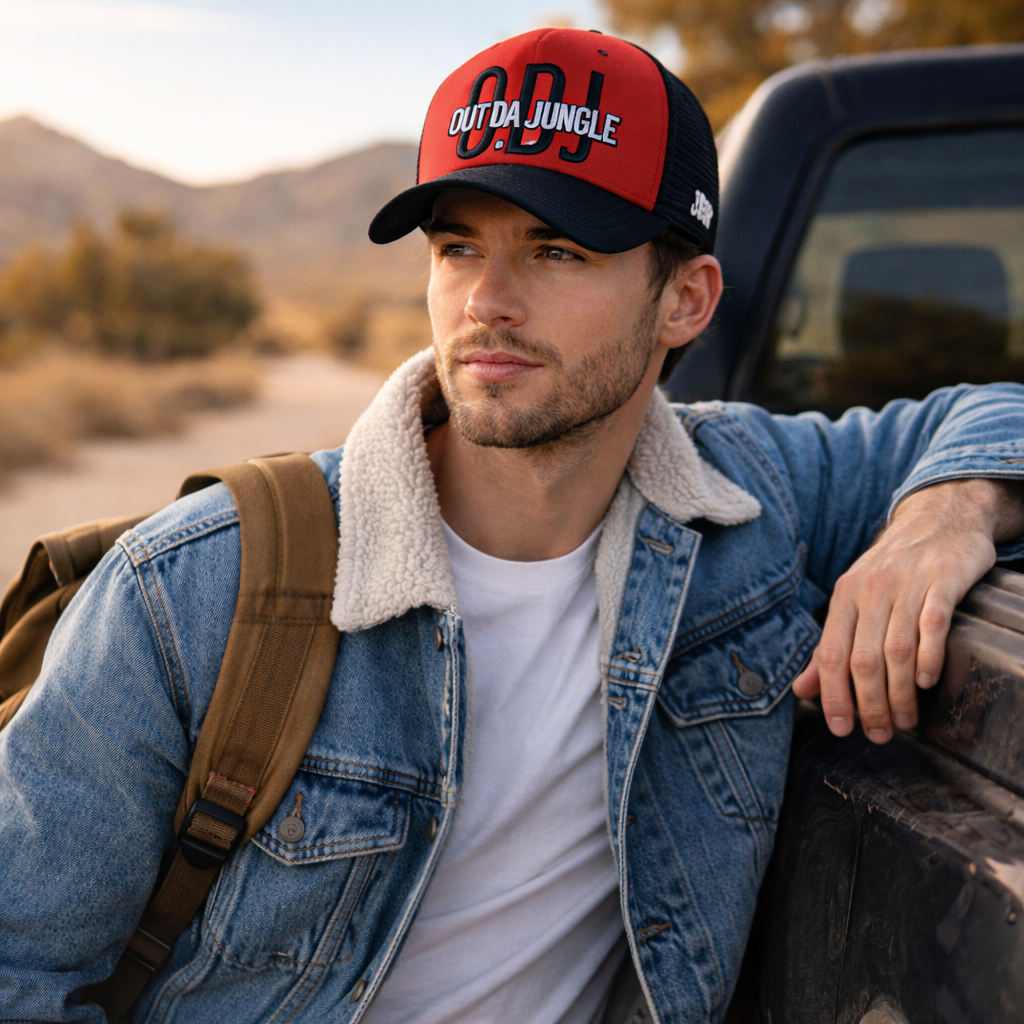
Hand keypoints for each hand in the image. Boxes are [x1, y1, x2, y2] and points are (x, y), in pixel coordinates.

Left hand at [792, 479, 1023, 742]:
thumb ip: (832, 646)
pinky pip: (932, 623)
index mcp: (844, 596)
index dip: (833, 695)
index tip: (841, 728)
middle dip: (870, 704)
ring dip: (900, 693)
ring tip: (906, 721)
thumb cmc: (894, 569)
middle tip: (880, 734)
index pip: (831, 654)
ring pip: (896, 649)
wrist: (939, 519)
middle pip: (863, 659)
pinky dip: (929, 656)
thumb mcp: (855, 600)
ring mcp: (908, 583)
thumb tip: (801, 690)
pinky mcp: (943, 579)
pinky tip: (927, 682)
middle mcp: (871, 589)